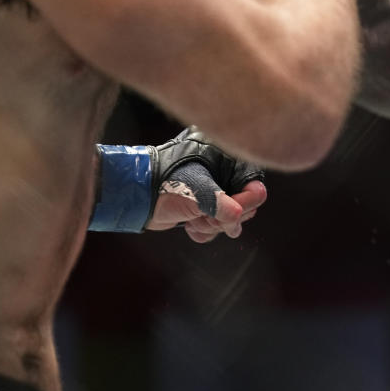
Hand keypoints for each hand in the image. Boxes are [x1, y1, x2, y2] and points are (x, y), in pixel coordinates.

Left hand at [144, 127, 266, 242]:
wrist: (135, 195)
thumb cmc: (163, 184)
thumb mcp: (197, 192)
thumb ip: (222, 206)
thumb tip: (236, 220)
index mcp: (226, 160)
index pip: (254, 186)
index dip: (246, 203)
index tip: (231, 212)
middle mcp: (223, 174)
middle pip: (245, 206)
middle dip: (225, 218)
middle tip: (207, 217)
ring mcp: (214, 192)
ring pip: (231, 219)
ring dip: (212, 226)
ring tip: (193, 220)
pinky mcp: (204, 207)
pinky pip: (217, 226)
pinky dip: (204, 231)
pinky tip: (189, 225)